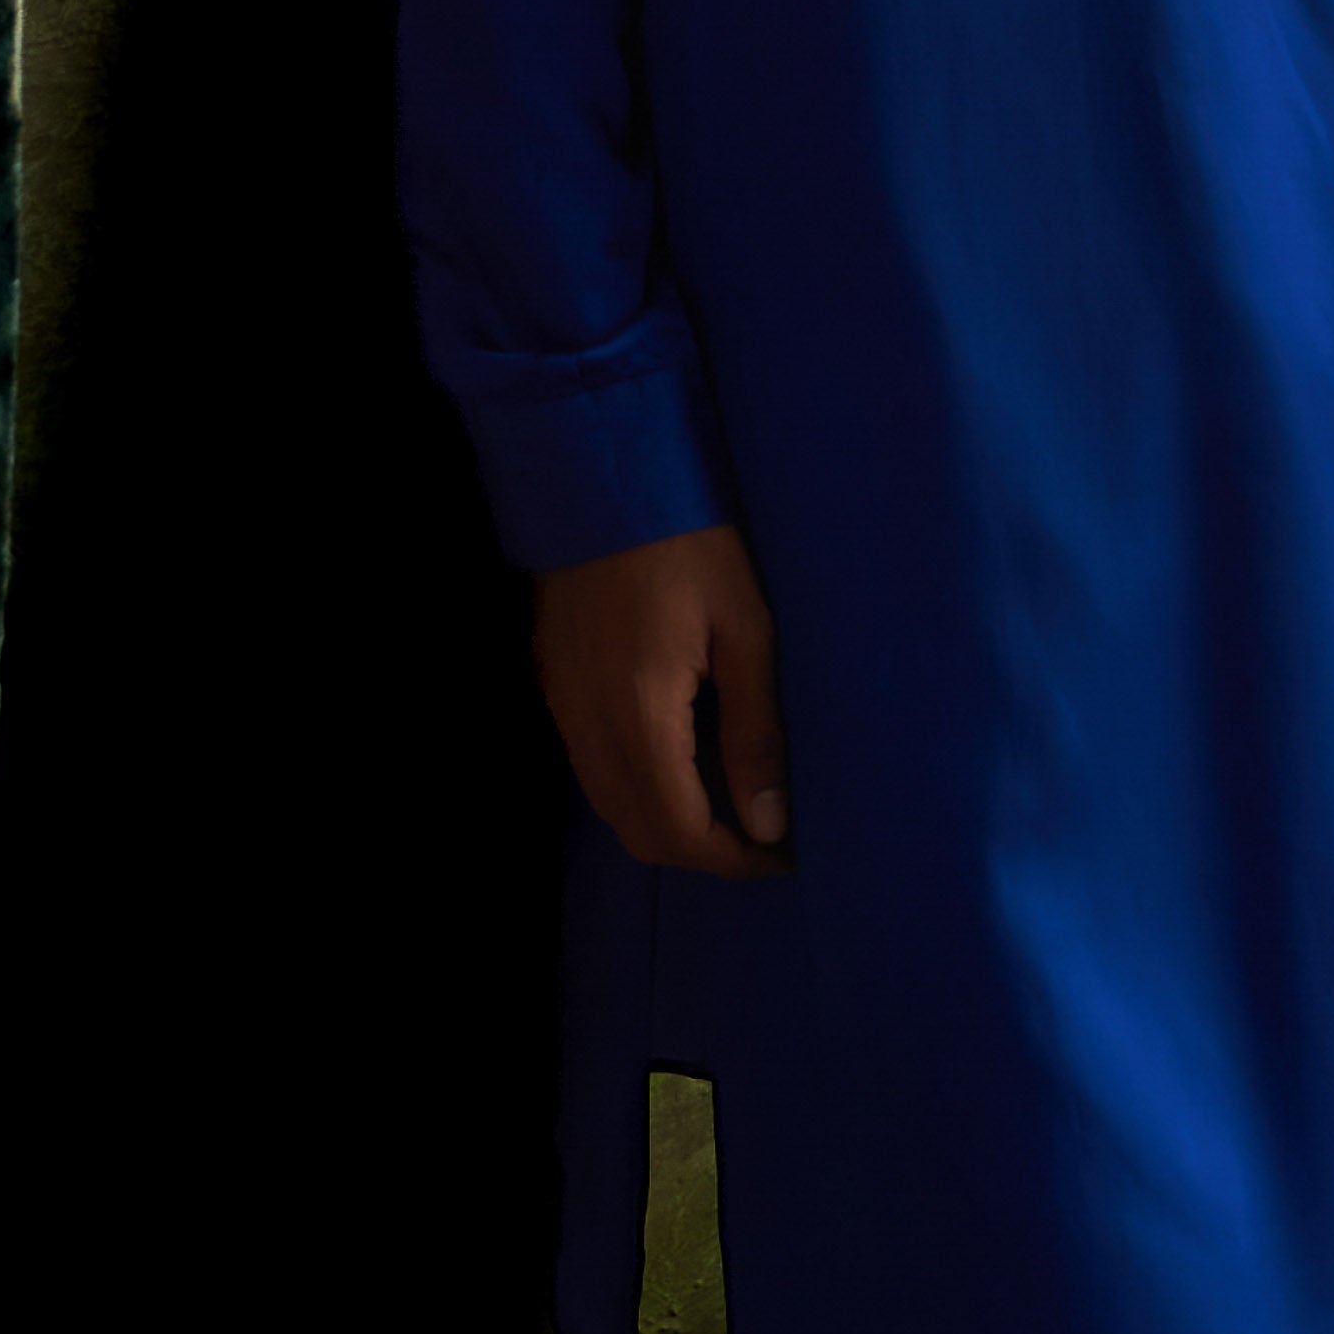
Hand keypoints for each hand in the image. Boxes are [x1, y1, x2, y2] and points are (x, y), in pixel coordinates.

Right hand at [532, 521, 791, 876]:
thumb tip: (768, 823)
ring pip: (609, 806)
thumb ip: (755, 732)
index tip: (780, 855)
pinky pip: (590, 768)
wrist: (603, 472)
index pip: (679, 832)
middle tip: (759, 837)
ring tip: (726, 804)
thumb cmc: (689, 543)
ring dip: (665, 824)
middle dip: (701, 854)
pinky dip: (633, 788)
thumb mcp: (745, 630)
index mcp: (641, 714)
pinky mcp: (552, 684)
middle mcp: (590, 724)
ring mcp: (563, 705)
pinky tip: (678, 759)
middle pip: (638, 834)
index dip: (732, 861)